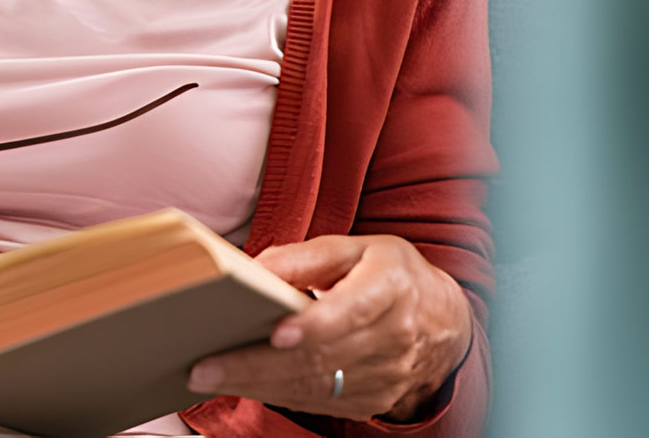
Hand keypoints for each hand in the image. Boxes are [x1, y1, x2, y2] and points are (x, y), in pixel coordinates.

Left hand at [185, 235, 472, 421]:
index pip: (350, 312)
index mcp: (390, 288)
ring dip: (257, 385)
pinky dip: (275, 394)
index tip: (275, 333)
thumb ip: (305, 256)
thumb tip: (253, 268)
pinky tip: (241, 386)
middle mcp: (393, 338)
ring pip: (313, 385)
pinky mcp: (371, 400)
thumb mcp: (356, 248)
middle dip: (257, 364)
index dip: (314, 325)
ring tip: (208, 378)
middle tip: (206, 366)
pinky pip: (317, 401)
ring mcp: (384, 376)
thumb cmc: (389, 275)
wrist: (442, 322)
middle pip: (319, 357)